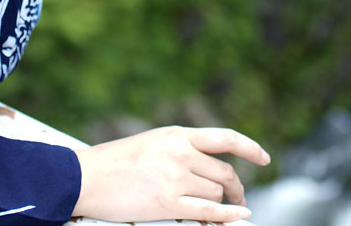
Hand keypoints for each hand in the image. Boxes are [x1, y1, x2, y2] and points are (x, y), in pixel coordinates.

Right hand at [72, 125, 270, 222]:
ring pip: (217, 192)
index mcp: (177, 134)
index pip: (225, 138)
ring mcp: (175, 178)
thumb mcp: (153, 142)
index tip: (264, 157)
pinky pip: (209, 211)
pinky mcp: (168, 203)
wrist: (86, 177)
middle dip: (236, 186)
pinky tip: (239, 216)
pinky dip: (228, 215)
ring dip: (223, 202)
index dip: (250, 147)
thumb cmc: (115, 162)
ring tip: (221, 208)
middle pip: (224, 172)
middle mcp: (181, 153)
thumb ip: (180, 148)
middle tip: (238, 195)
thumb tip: (208, 163)